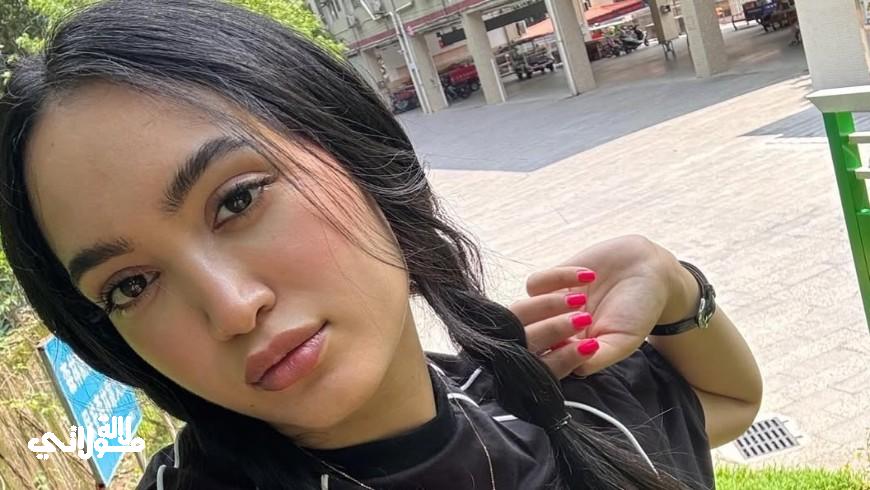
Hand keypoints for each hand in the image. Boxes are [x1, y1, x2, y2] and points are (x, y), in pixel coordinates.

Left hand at [508, 235, 692, 377]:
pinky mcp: (549, 281)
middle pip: (526, 340)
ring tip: (582, 298)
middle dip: (550, 330)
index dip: (557, 358)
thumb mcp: (624, 341)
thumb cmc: (638, 311)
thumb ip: (598, 357)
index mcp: (570, 354)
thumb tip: (574, 368)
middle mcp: (554, 333)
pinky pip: (534, 284)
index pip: (544, 366)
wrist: (648, 270)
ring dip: (548, 306)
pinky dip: (558, 278)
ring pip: (521, 313)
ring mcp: (548, 307)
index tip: (587, 345)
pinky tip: (587, 276)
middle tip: (583, 319)